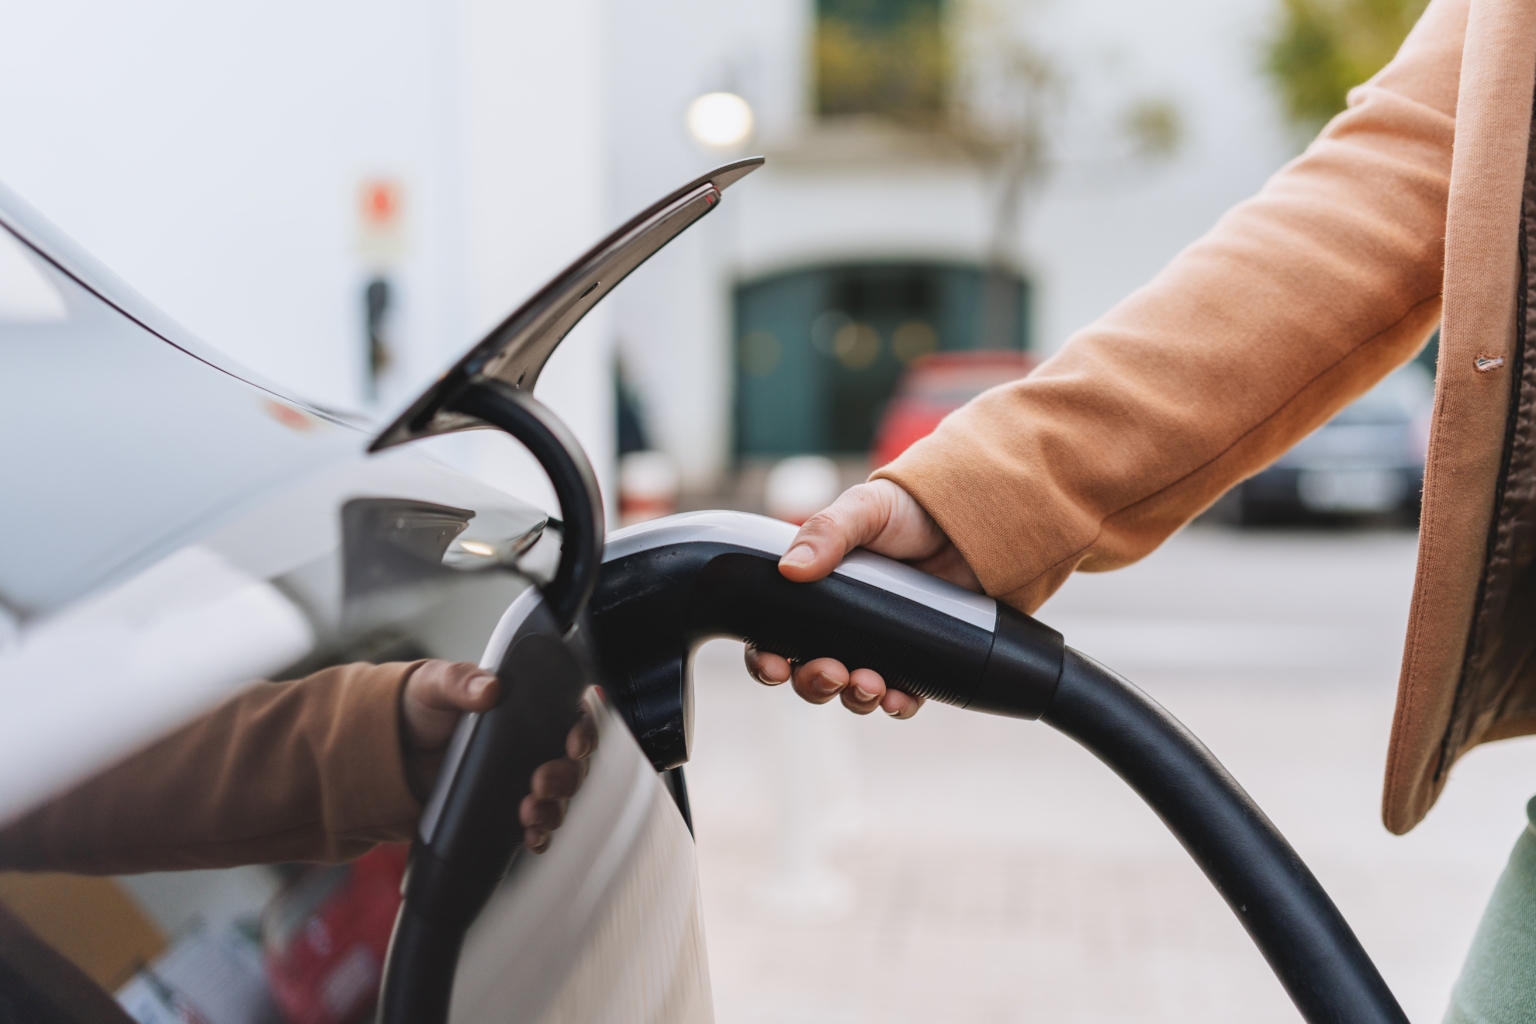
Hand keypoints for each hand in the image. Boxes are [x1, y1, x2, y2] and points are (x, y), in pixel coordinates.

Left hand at [400, 660, 597, 852]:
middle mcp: (531, 744)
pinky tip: (531, 837)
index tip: (573, 745)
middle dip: (567, 778)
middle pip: (573, 763)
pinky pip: (536, 824)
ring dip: (554, 809)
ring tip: (529, 815)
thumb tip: (489, 689)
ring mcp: (519, 778)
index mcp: (526, 707)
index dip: (584, 731)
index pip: (573, 716)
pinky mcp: (503, 808)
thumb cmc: (418, 707)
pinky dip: (540, 834)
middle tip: (541, 784)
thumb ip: (460, 681)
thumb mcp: (434, 684)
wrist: (388, 753)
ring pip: (560, 797)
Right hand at [744, 479, 978, 719]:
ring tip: (870, 684)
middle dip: (814, 684)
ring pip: (851, 693)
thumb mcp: (863, 510)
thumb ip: (826, 531)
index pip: (772, 639)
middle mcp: (838, 628)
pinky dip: (895, 705)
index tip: (775, 667)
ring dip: (854, 698)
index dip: (766, 661)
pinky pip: (900, 697)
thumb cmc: (905, 511)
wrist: (967, 522)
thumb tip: (790, 570)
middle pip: (808, 675)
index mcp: (812, 596)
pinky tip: (898, 699)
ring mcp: (876, 648)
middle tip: (831, 673)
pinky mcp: (915, 661)